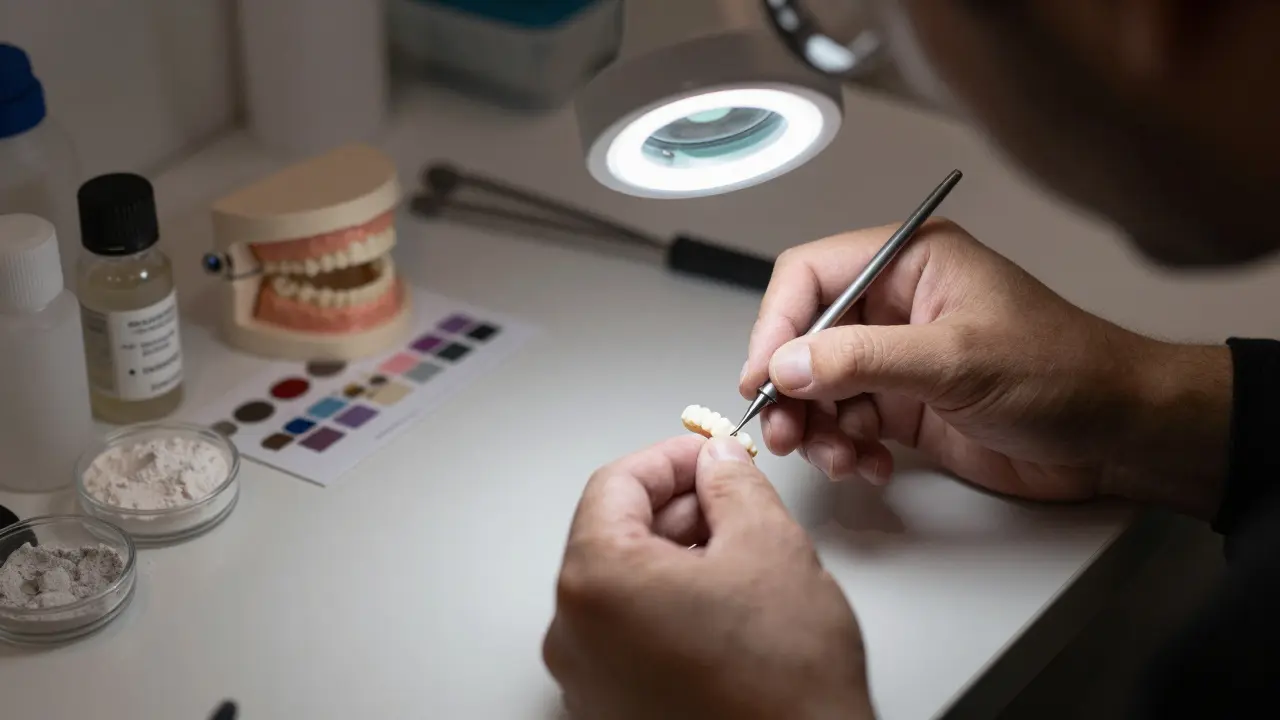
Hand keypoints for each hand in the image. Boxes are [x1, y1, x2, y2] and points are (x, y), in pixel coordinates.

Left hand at [543, 435, 872, 719]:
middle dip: (674, 507)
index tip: (705, 454)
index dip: (669, 459)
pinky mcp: (611, 709)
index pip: (615, 485)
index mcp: (597, 582)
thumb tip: (717, 462)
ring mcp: (588, 679)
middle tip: (729, 496)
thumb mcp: (769, 546)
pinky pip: (627, 634)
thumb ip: (733, 485)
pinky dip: (667, 605)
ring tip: (736, 553)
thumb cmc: (784, 685)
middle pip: (612, 536)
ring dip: (674, 555)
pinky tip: (722, 604)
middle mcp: (573, 634)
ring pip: (623, 586)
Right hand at [742, 219, 1231, 516]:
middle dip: (790, 388)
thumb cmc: (1065, 372)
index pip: (809, 276)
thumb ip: (864, 359)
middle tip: (783, 430)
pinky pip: (846, 423)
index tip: (763, 376)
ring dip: (816, 427)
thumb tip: (787, 364)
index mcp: (908, 264)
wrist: (1118, 435)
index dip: (776, 324)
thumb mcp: (957, 358)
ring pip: (818, 387)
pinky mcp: (904, 406)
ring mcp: (897, 359)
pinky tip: (870, 464)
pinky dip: (845, 449)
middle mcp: (895, 307)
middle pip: (803, 337)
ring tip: (838, 455)